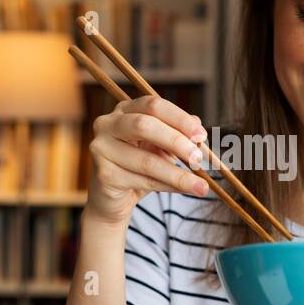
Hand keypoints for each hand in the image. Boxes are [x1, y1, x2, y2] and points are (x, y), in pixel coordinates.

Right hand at [84, 94, 211, 227]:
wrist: (113, 199)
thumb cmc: (140, 168)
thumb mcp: (162, 147)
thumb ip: (178, 135)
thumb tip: (199, 129)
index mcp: (125, 110)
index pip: (153, 105)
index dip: (179, 118)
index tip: (201, 135)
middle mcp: (107, 124)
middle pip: (144, 125)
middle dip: (176, 141)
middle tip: (198, 159)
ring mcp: (101, 149)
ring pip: (146, 161)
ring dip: (178, 174)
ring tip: (201, 186)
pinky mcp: (104, 175)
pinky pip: (143, 181)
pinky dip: (168, 186)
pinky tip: (183, 190)